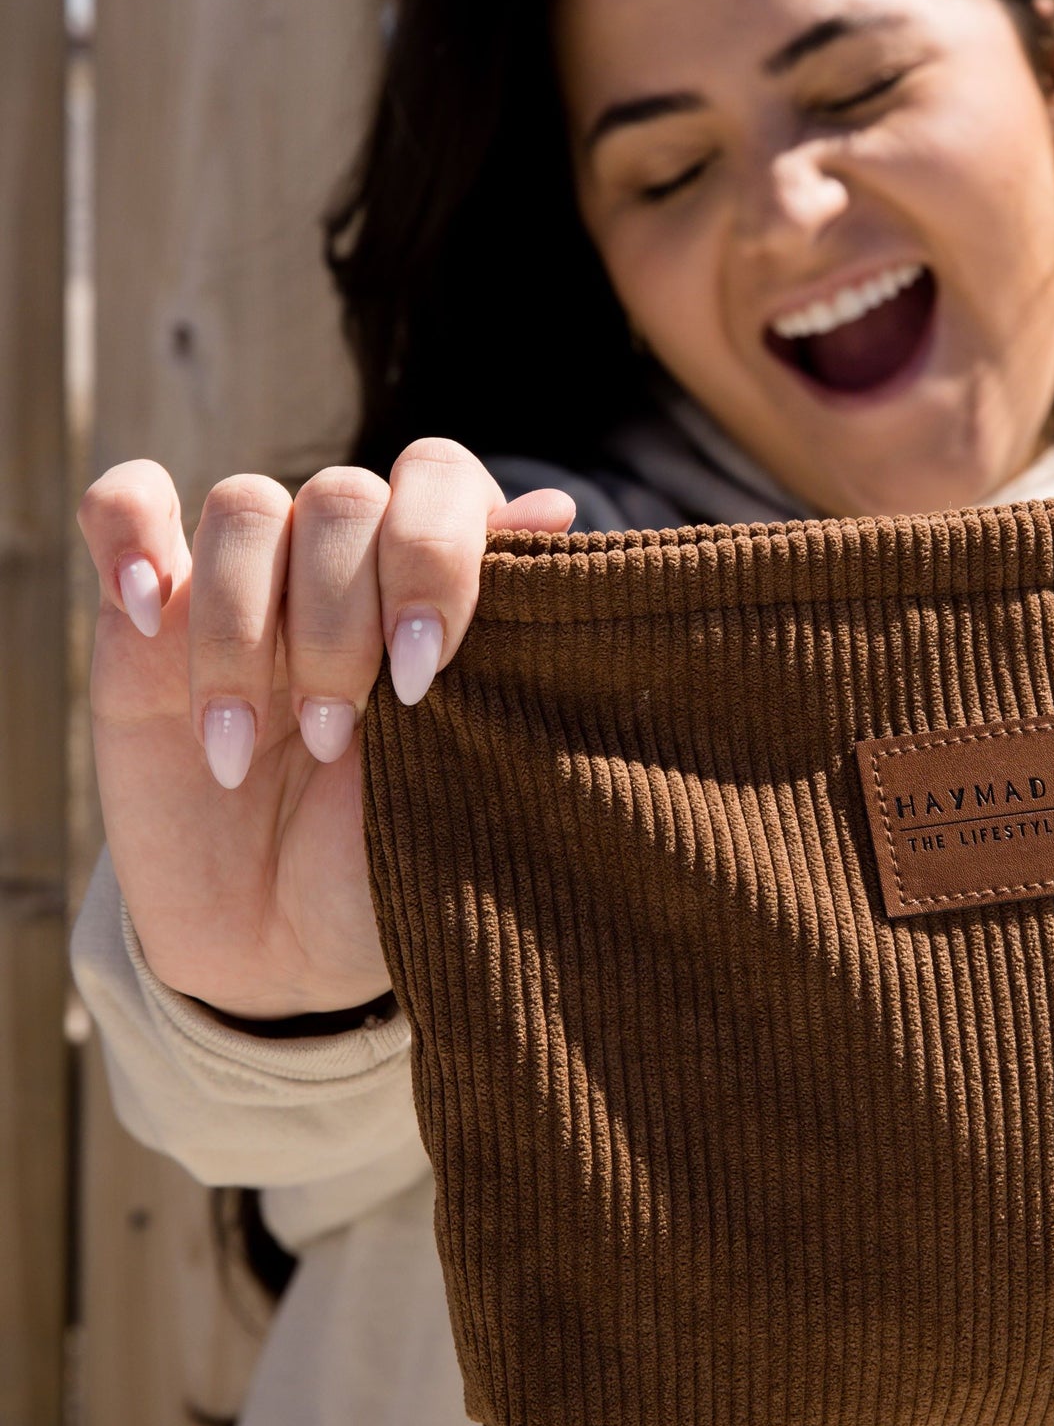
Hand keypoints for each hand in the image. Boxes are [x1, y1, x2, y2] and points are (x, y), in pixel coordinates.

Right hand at [76, 440, 575, 1019]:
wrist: (286, 946)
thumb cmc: (397, 857)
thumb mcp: (465, 773)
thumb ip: (504, 644)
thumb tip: (555, 508)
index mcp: (438, 585)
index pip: (440, 480)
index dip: (431, 554)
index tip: (423, 672)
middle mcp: (348, 565)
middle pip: (343, 496)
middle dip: (340, 620)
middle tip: (337, 738)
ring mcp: (247, 582)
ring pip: (244, 506)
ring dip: (244, 625)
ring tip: (249, 749)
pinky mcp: (147, 617)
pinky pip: (126, 507)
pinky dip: (128, 532)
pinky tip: (148, 611)